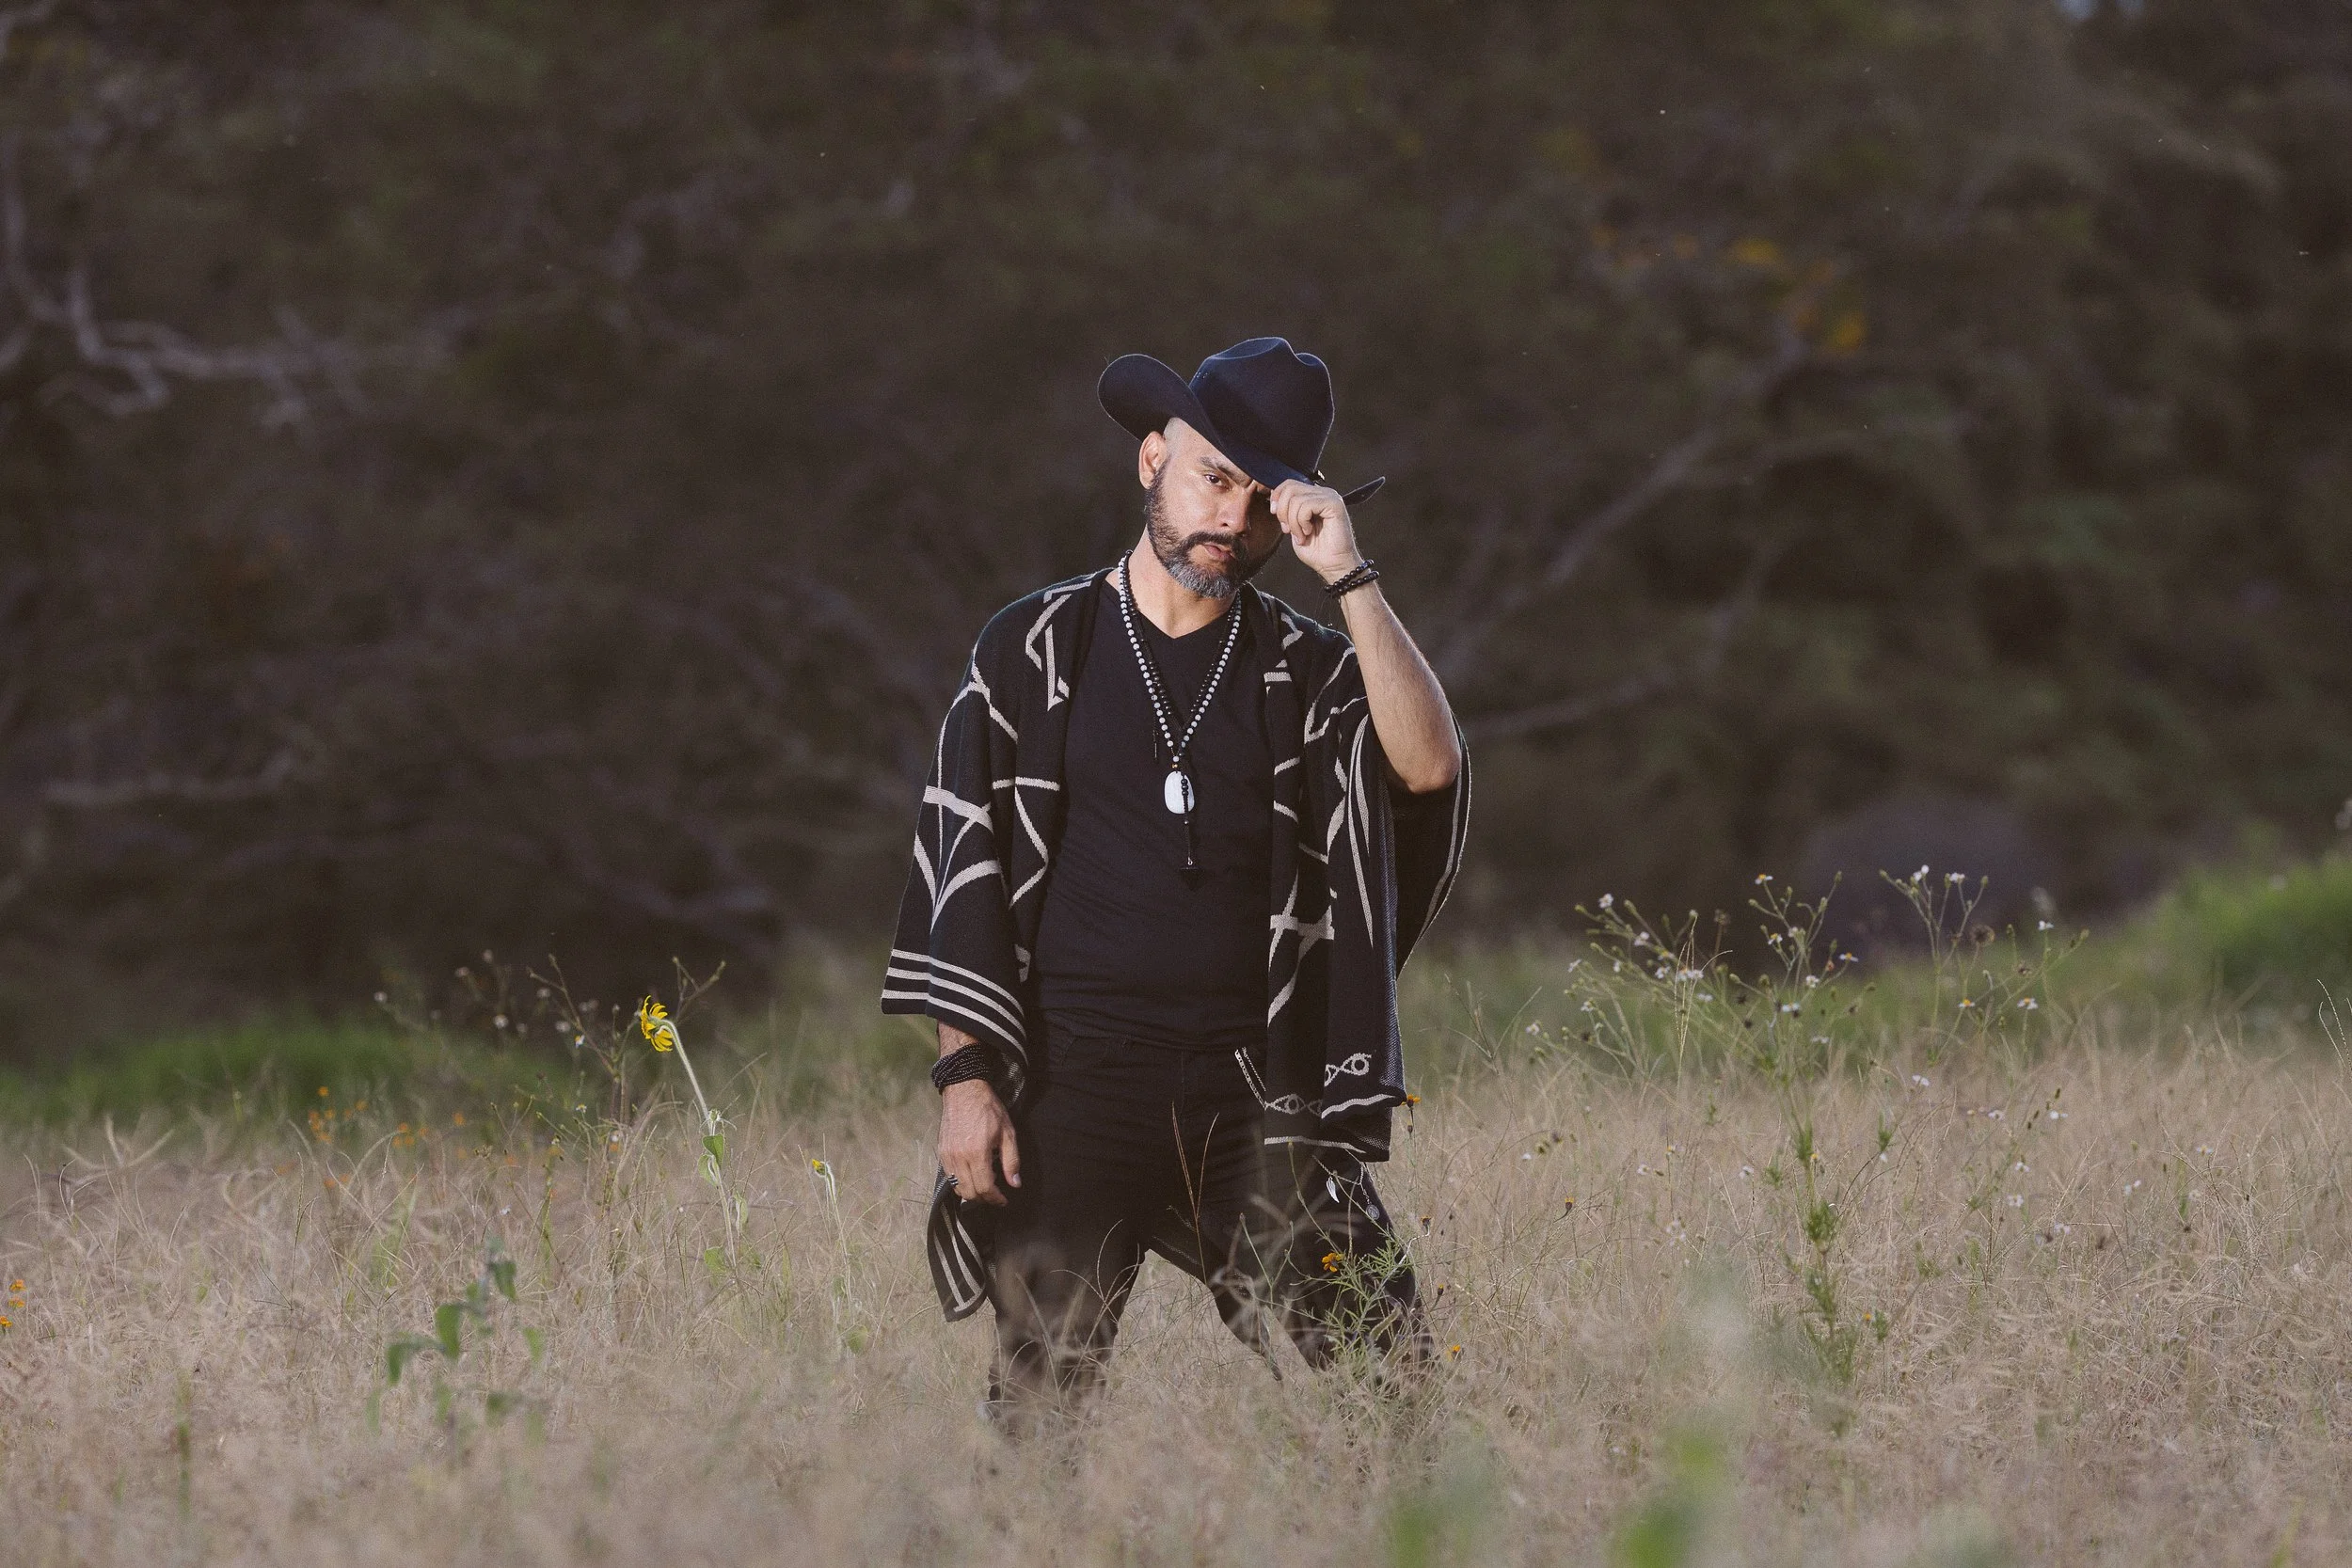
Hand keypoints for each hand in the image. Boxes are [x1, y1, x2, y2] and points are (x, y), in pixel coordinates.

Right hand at [939, 1079, 1019, 1205]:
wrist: (964, 1090)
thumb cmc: (988, 1109)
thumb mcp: (1007, 1132)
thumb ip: (1011, 1161)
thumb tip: (1015, 1183)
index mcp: (977, 1152)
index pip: (985, 1187)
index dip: (995, 1198)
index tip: (1003, 1200)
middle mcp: (958, 1157)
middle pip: (969, 1192)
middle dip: (984, 1198)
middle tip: (995, 1194)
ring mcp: (947, 1155)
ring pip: (957, 1187)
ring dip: (971, 1192)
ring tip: (984, 1185)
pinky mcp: (941, 1152)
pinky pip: (949, 1176)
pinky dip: (960, 1182)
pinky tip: (971, 1174)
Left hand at [1269, 478, 1364, 584]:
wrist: (1333, 565)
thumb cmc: (1316, 551)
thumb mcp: (1293, 527)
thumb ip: (1287, 511)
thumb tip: (1273, 499)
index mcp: (1313, 496)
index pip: (1289, 484)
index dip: (1277, 498)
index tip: (1276, 516)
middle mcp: (1322, 493)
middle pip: (1290, 488)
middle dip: (1282, 511)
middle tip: (1288, 529)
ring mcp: (1330, 497)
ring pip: (1296, 499)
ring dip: (1293, 522)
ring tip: (1301, 536)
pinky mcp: (1334, 504)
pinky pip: (1307, 505)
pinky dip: (1302, 522)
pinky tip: (1309, 532)